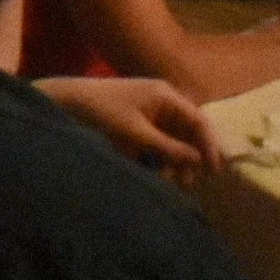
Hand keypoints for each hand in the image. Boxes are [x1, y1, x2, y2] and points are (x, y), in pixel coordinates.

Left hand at [35, 77, 222, 182]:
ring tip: (168, 181)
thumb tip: (198, 161)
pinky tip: (155, 171)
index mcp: (165, 95)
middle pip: (187, 131)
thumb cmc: (103, 113)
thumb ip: (169, 148)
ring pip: (172, 138)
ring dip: (173, 160)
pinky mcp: (136, 121)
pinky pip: (157, 140)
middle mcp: (162, 100)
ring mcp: (149, 110)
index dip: (209, 146)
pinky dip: (159, 156)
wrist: (66, 102)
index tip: (212, 173)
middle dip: (188, 157)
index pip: (198, 120)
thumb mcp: (137, 134)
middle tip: (184, 183)